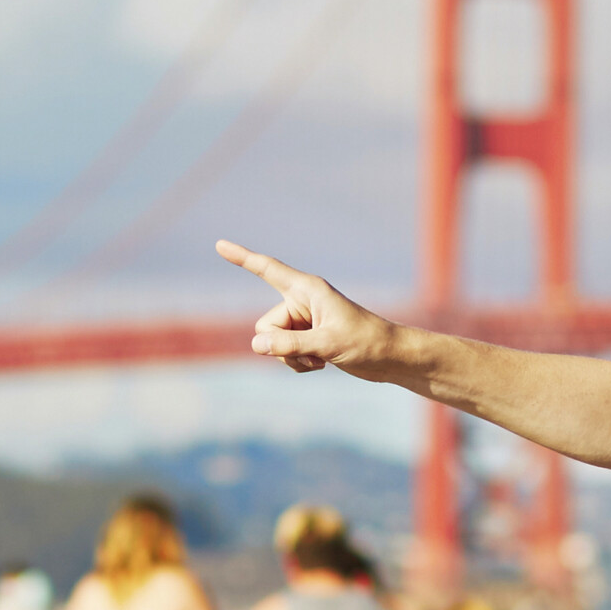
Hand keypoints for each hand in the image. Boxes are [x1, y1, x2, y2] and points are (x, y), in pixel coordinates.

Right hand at [216, 240, 399, 377]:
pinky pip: (284, 354)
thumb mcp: (327, 344)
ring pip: (272, 344)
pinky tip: (321, 364)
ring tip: (320, 359)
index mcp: (307, 289)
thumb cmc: (366, 343)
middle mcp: (302, 302)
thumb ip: (290, 345)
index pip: (267, 269)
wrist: (391, 358)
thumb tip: (256, 345)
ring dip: (291, 358)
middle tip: (314, 350)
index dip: (241, 258)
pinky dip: (297, 363)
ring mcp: (304, 321)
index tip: (219, 245)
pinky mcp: (308, 339)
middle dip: (280, 345)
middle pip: (265, 326)